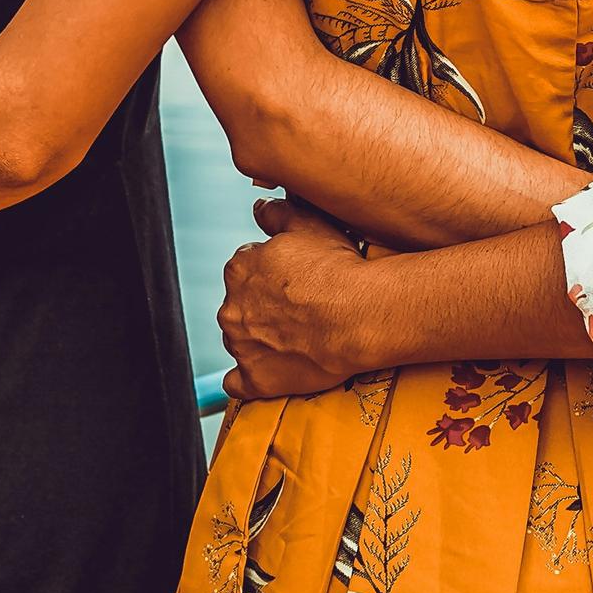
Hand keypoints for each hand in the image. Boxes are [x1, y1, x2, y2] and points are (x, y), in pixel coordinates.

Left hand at [218, 196, 370, 400]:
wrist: (360, 316)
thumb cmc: (338, 270)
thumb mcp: (309, 225)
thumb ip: (276, 214)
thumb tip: (259, 208)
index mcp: (240, 269)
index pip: (245, 268)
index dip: (271, 273)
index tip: (293, 279)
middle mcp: (231, 308)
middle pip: (241, 305)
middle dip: (262, 306)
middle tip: (298, 307)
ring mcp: (241, 347)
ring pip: (241, 339)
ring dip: (259, 338)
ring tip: (297, 335)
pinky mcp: (256, 380)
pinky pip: (238, 383)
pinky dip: (248, 378)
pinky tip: (267, 370)